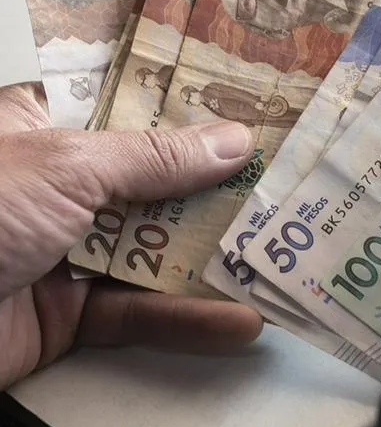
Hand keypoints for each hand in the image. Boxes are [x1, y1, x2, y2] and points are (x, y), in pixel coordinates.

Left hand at [0, 84, 262, 389]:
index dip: (192, 105)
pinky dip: (187, 321)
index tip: (249, 105)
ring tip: (276, 258)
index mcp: (55, 128)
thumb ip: (155, 159)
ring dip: (215, 259)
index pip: (136, 106)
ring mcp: (73, 245)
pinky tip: (237, 322)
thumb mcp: (68, 168)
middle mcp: (69, 182)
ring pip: (158, 248)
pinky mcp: (73, 309)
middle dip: (219, 188)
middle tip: (279, 185)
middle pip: (159, 179)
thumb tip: (233, 143)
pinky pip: (140, 312)